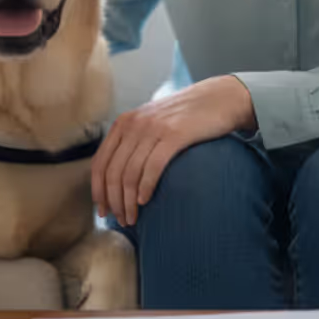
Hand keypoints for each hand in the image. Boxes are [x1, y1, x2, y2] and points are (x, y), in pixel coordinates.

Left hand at [91, 75, 254, 226]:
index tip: (103, 212)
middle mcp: (134, 124)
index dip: (98, 191)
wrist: (219, 98)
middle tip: (121, 221)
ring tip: (133, 218)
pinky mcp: (174, 135)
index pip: (100, 163)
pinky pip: (152, 167)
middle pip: (113, 172)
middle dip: (114, 201)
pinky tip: (145, 201)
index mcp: (123, 123)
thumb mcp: (152, 123)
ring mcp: (153, 128)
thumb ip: (134, 142)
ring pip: (130, 173)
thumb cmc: (186, 118)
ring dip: (128, 201)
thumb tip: (119, 179)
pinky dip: (145, 187)